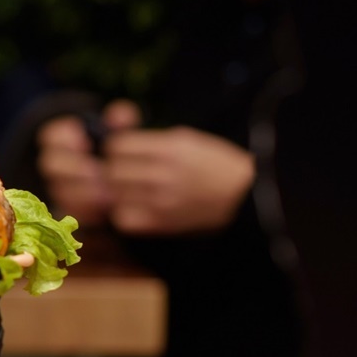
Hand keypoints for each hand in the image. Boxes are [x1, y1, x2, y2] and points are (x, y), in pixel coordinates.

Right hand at [35, 115, 111, 226]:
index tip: (84, 143)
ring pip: (60, 191)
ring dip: (82, 194)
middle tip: (97, 173)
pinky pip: (70, 213)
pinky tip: (105, 210)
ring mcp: (59, 189)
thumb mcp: (117, 131)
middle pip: (51, 166)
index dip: (64, 140)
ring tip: (107, 194)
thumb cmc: (112, 149)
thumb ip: (119, 122)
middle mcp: (54, 166)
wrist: (111, 180)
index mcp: (60, 140)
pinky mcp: (70, 211)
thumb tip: (120, 116)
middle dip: (74, 170)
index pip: (51, 137)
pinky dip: (87, 212)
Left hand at [101, 101, 254, 234]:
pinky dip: (124, 214)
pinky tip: (135, 207)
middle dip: (113, 171)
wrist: (244, 195)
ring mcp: (162, 201)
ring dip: (117, 192)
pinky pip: (124, 219)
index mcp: (169, 148)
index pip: (117, 146)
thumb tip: (113, 133)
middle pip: (112, 172)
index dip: (114, 148)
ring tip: (130, 190)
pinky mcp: (162, 223)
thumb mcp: (183, 139)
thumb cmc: (212, 163)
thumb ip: (148, 138)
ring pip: (114, 196)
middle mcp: (163, 174)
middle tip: (122, 173)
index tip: (121, 152)